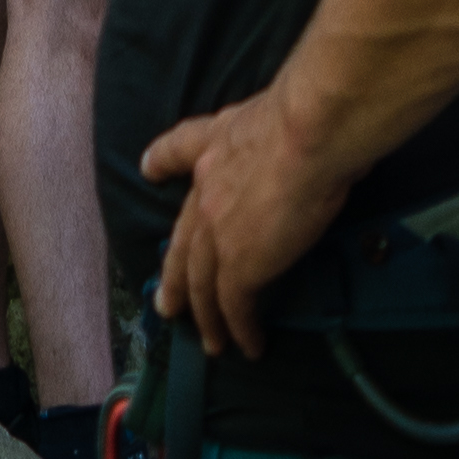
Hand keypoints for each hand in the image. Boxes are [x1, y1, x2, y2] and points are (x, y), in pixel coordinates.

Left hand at [139, 79, 346, 355]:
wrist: (309, 134)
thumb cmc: (304, 115)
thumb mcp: (269, 112)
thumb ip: (266, 135)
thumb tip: (293, 144)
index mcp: (214, 144)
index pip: (179, 149)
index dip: (161, 160)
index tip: (149, 169)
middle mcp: (206, 188)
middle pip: (183, 241)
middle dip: (174, 277)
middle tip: (167, 305)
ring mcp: (217, 231)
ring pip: (202, 284)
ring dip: (206, 317)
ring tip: (211, 343)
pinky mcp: (239, 265)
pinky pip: (235, 307)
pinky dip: (239, 330)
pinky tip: (248, 346)